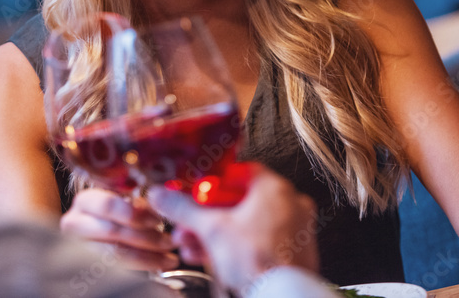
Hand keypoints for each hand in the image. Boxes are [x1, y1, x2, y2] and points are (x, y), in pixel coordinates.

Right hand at [59, 187, 178, 271]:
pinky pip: (116, 269)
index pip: (107, 205)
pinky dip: (141, 266)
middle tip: (169, 241)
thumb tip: (160, 206)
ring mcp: (77, 246)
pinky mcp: (86, 265)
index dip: (134, 213)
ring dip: (147, 256)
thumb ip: (137, 207)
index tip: (158, 220)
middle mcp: (74, 223)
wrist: (100, 240)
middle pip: (112, 231)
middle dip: (146, 237)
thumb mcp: (126, 206)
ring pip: (114, 253)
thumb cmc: (117, 218)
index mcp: (85, 201)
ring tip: (168, 257)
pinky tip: (158, 264)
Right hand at [147, 164, 318, 294]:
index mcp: (274, 187)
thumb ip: (184, 209)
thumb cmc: (260, 262)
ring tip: (195, 244)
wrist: (281, 295)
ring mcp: (293, 228)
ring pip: (246, 223)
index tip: (196, 195)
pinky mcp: (291, 250)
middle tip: (190, 225)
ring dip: (216, 233)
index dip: (211, 184)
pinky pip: (258, 240)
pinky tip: (213, 257)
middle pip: (238, 201)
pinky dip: (235, 246)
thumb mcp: (212, 229)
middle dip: (207, 216)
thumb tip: (165, 197)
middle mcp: (289, 203)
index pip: (237, 172)